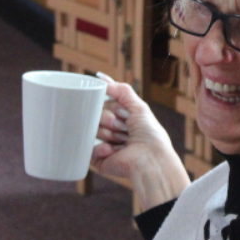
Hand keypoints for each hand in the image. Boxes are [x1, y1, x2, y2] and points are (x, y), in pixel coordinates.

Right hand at [92, 73, 189, 210]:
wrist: (150, 159)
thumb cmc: (150, 135)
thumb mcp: (139, 106)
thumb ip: (121, 90)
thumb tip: (101, 78)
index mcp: (123, 121)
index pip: (105, 105)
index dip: (112, 107)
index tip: (121, 111)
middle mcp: (114, 133)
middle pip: (97, 117)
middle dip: (109, 120)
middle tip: (122, 127)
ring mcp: (105, 146)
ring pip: (92, 131)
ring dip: (108, 133)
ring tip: (122, 141)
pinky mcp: (99, 161)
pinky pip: (89, 149)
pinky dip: (101, 148)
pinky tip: (113, 151)